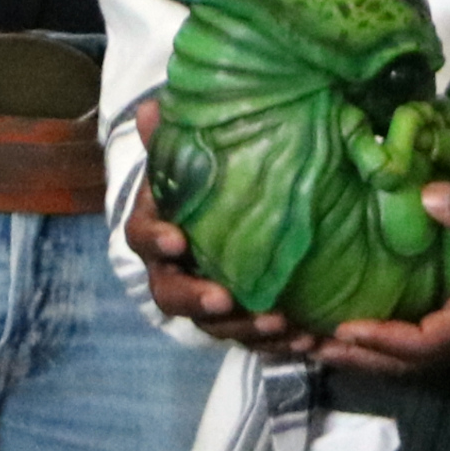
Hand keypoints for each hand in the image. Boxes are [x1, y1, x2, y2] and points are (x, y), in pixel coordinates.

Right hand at [124, 99, 316, 356]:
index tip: (179, 239)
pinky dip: (277, 343)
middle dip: (197, 300)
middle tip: (226, 299)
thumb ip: (172, 135)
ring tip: (282, 323)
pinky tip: (307, 340)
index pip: (141, 237)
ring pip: (213, 325)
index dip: (156, 241)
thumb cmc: (202, 175)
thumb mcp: (189, 151)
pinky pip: (251, 339)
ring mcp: (203, 296)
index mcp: (155, 226)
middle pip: (170, 294)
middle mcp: (171, 269)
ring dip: (244, 329)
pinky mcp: (235, 316)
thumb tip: (152, 106)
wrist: (222, 204)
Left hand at [313, 181, 449, 376]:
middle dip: (361, 357)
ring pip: (419, 357)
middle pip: (412, 363)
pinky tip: (369, 323)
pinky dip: (393, 340)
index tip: (343, 327)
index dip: (383, 339)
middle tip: (309, 345)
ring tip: (325, 339)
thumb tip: (426, 197)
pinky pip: (430, 342)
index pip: (426, 343)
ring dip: (372, 353)